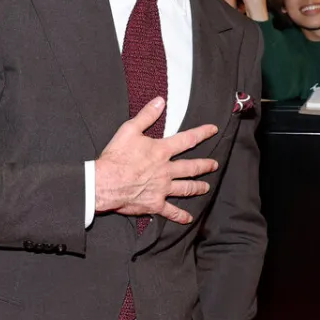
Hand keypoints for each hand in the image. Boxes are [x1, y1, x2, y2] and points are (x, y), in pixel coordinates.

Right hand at [94, 97, 218, 224]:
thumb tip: (160, 101)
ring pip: (186, 188)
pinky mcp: (155, 204)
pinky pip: (171, 211)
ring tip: (206, 187)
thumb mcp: (129, 130)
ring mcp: (163, 189)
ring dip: (198, 187)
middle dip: (205, 165)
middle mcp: (166, 170)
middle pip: (192, 167)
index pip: (187, 140)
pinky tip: (188, 218)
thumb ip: (147, 115)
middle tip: (214, 164)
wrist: (105, 182)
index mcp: (161, 151)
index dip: (202, 133)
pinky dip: (180, 216)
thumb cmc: (116, 157)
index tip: (212, 130)